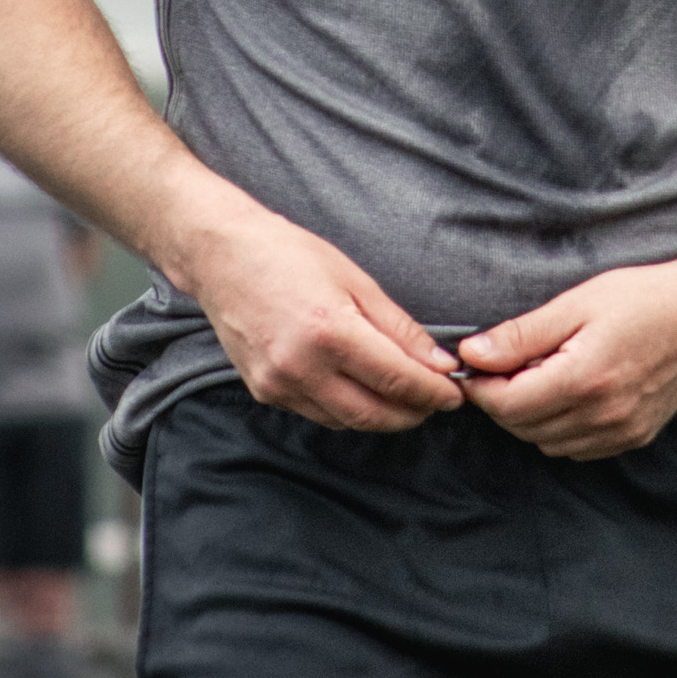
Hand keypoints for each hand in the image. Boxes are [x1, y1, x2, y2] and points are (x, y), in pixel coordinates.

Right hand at [184, 198, 464, 432]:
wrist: (222, 257)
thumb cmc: (289, 255)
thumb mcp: (356, 281)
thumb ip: (400, 329)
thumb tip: (438, 363)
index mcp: (330, 331)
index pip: (397, 380)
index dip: (432, 392)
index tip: (454, 392)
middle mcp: (301, 366)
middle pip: (374, 413)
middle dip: (413, 412)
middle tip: (435, 401)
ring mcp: (279, 384)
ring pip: (347, 421)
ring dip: (381, 415)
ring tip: (404, 396)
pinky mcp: (264, 392)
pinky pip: (318, 414)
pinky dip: (347, 409)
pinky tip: (361, 390)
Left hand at [458, 249, 676, 460]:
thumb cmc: (641, 298)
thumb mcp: (575, 303)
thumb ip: (520, 336)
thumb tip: (472, 355)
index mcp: (584, 379)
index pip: (507, 406)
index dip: (483, 387)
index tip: (479, 364)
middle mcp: (604, 415)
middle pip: (523, 428)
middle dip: (503, 400)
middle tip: (505, 365)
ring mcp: (622, 431)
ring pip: (547, 442)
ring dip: (531, 416)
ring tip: (542, 375)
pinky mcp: (635, 436)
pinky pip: (577, 448)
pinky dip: (560, 428)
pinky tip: (568, 393)